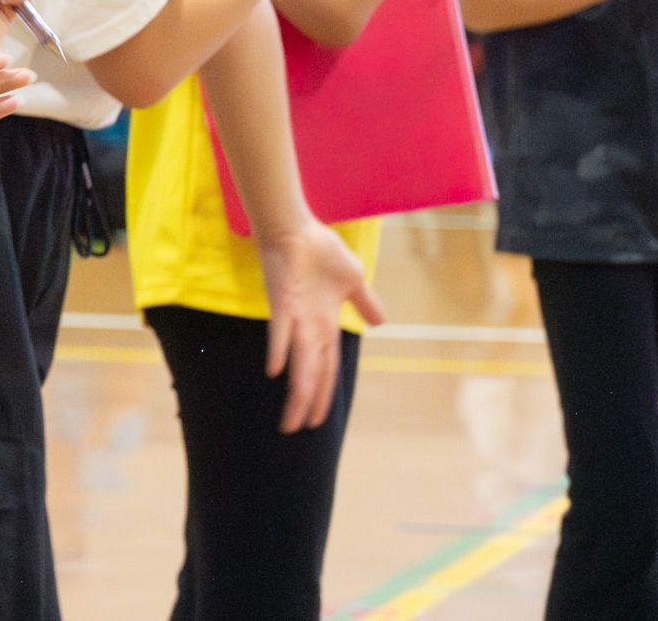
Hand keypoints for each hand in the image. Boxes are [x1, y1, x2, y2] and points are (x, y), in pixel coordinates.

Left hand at [259, 222, 384, 431]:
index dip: (322, 394)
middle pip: (310, 373)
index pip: (325, 368)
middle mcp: (308, 327)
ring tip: (289, 417)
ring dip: (295, 390)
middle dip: (305, 402)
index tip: (317, 420)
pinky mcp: (281, 301)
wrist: (297, 226)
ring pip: (297, 362)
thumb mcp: (353, 280)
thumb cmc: (320, 251)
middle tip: (296, 430)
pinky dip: (279, 349)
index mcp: (325, 325)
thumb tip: (382, 323)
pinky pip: (280, 329)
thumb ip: (365, 303)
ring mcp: (294, 316)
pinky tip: (275, 370)